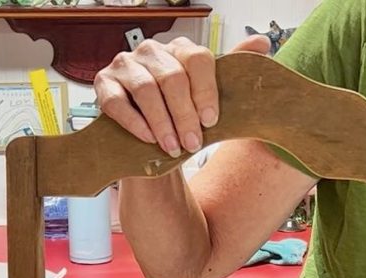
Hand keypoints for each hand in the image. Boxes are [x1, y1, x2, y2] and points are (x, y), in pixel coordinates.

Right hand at [95, 34, 270, 158]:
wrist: (150, 140)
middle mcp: (150, 51)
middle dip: (185, 115)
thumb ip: (231, 68)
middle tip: (194, 144)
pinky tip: (149, 139)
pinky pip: (118, 102)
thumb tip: (263, 42)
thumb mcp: (207, 95)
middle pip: (171, 77)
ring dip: (163, 122)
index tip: (212, 121)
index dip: (206, 92)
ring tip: (174, 147)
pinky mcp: (103, 85)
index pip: (197, 59)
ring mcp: (124, 65)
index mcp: (179, 49)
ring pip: (145, 89)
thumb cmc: (181, 116)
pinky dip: (135, 123)